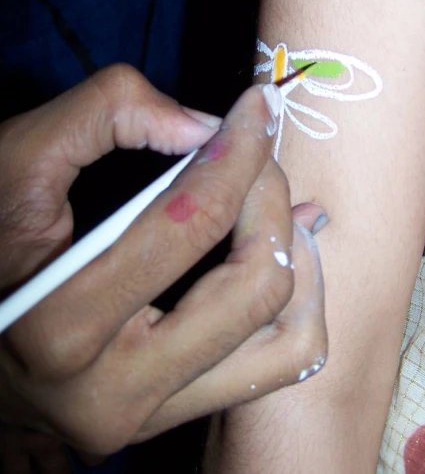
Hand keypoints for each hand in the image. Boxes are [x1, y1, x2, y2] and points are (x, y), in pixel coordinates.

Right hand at [0, 64, 326, 459]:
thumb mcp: (17, 157)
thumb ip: (105, 113)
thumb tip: (207, 127)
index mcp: (59, 326)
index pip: (192, 224)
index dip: (240, 152)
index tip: (258, 105)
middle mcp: (110, 395)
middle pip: (255, 287)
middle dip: (269, 199)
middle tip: (255, 154)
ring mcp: (144, 419)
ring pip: (288, 343)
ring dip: (295, 255)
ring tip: (272, 202)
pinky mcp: (165, 419)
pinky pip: (276, 366)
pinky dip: (296, 301)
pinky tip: (277, 249)